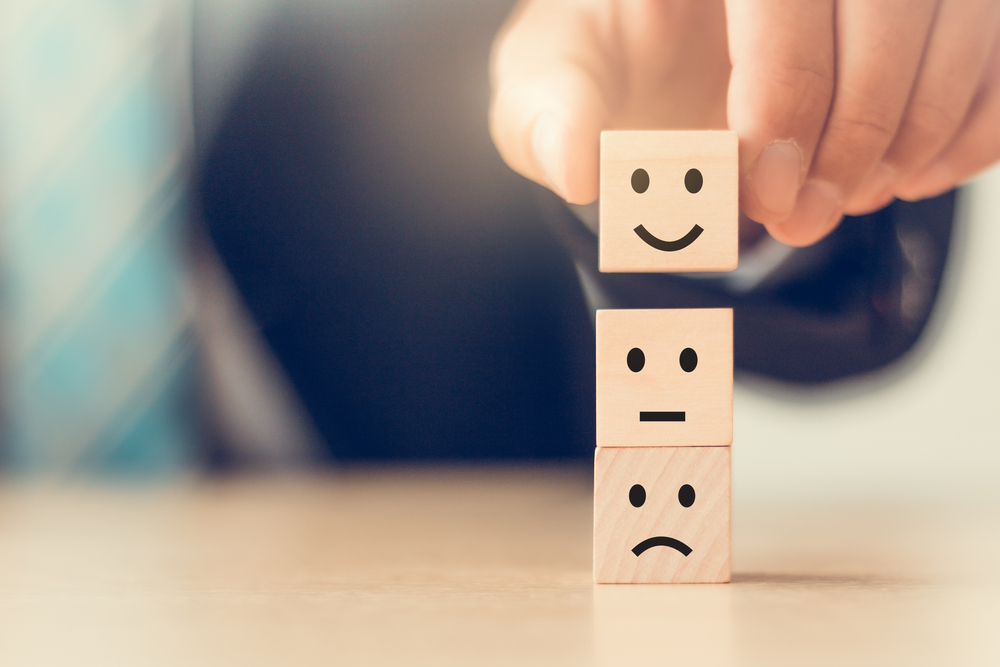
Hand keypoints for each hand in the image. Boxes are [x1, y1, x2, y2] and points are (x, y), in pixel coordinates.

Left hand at [489, 0, 999, 246]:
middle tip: (807, 214)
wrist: (654, 67)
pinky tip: (920, 174)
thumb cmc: (604, 67)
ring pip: (962, 18)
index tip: (765, 188)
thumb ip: (546, 115)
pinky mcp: (927, 11)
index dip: (791, 88)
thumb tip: (575, 164)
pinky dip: (978, 120)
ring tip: (856, 197)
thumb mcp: (549, 87)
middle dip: (858, 125)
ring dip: (921, 127)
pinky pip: (997, 48)